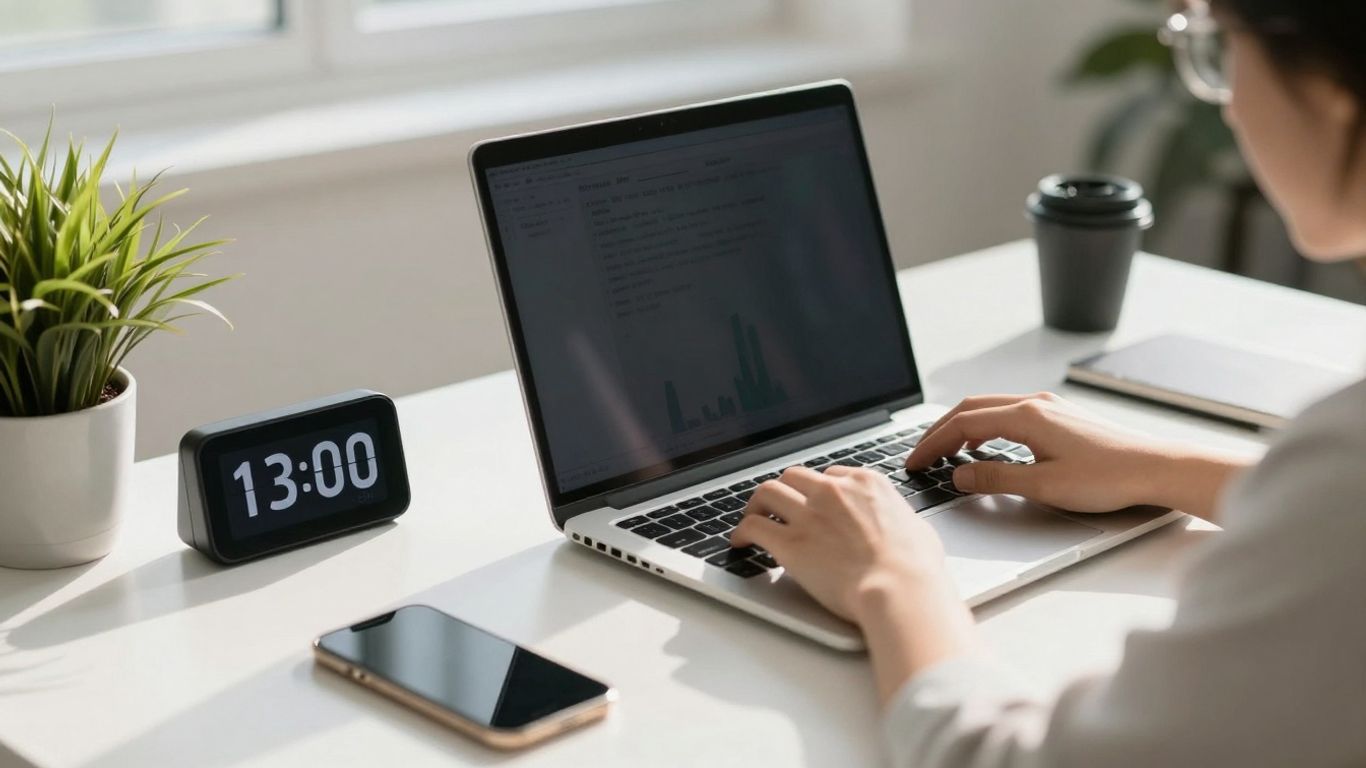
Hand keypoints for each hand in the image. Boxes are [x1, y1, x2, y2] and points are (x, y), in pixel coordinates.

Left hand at [730, 465, 951, 622]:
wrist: (900, 588)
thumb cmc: (916, 567)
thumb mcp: (916, 528)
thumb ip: (895, 519)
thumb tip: (897, 526)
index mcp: (865, 483)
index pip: (830, 475)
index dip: (818, 490)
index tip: (813, 503)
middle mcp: (833, 492)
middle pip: (794, 476)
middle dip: (785, 490)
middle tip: (778, 505)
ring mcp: (809, 515)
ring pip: (768, 492)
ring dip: (758, 504)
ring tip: (753, 517)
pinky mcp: (790, 544)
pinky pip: (754, 526)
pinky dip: (742, 531)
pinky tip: (740, 542)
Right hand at [906, 392, 1248, 517]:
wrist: (1158, 469)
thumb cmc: (1109, 478)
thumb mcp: (1044, 485)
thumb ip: (996, 479)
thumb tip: (960, 476)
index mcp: (1026, 416)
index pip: (962, 424)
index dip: (932, 444)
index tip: (914, 463)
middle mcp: (1035, 404)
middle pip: (971, 409)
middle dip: (940, 432)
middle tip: (919, 456)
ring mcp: (1050, 408)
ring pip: (990, 410)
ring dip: (962, 428)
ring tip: (944, 452)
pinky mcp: (1061, 418)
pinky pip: (1010, 415)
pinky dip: (986, 428)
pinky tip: (985, 447)